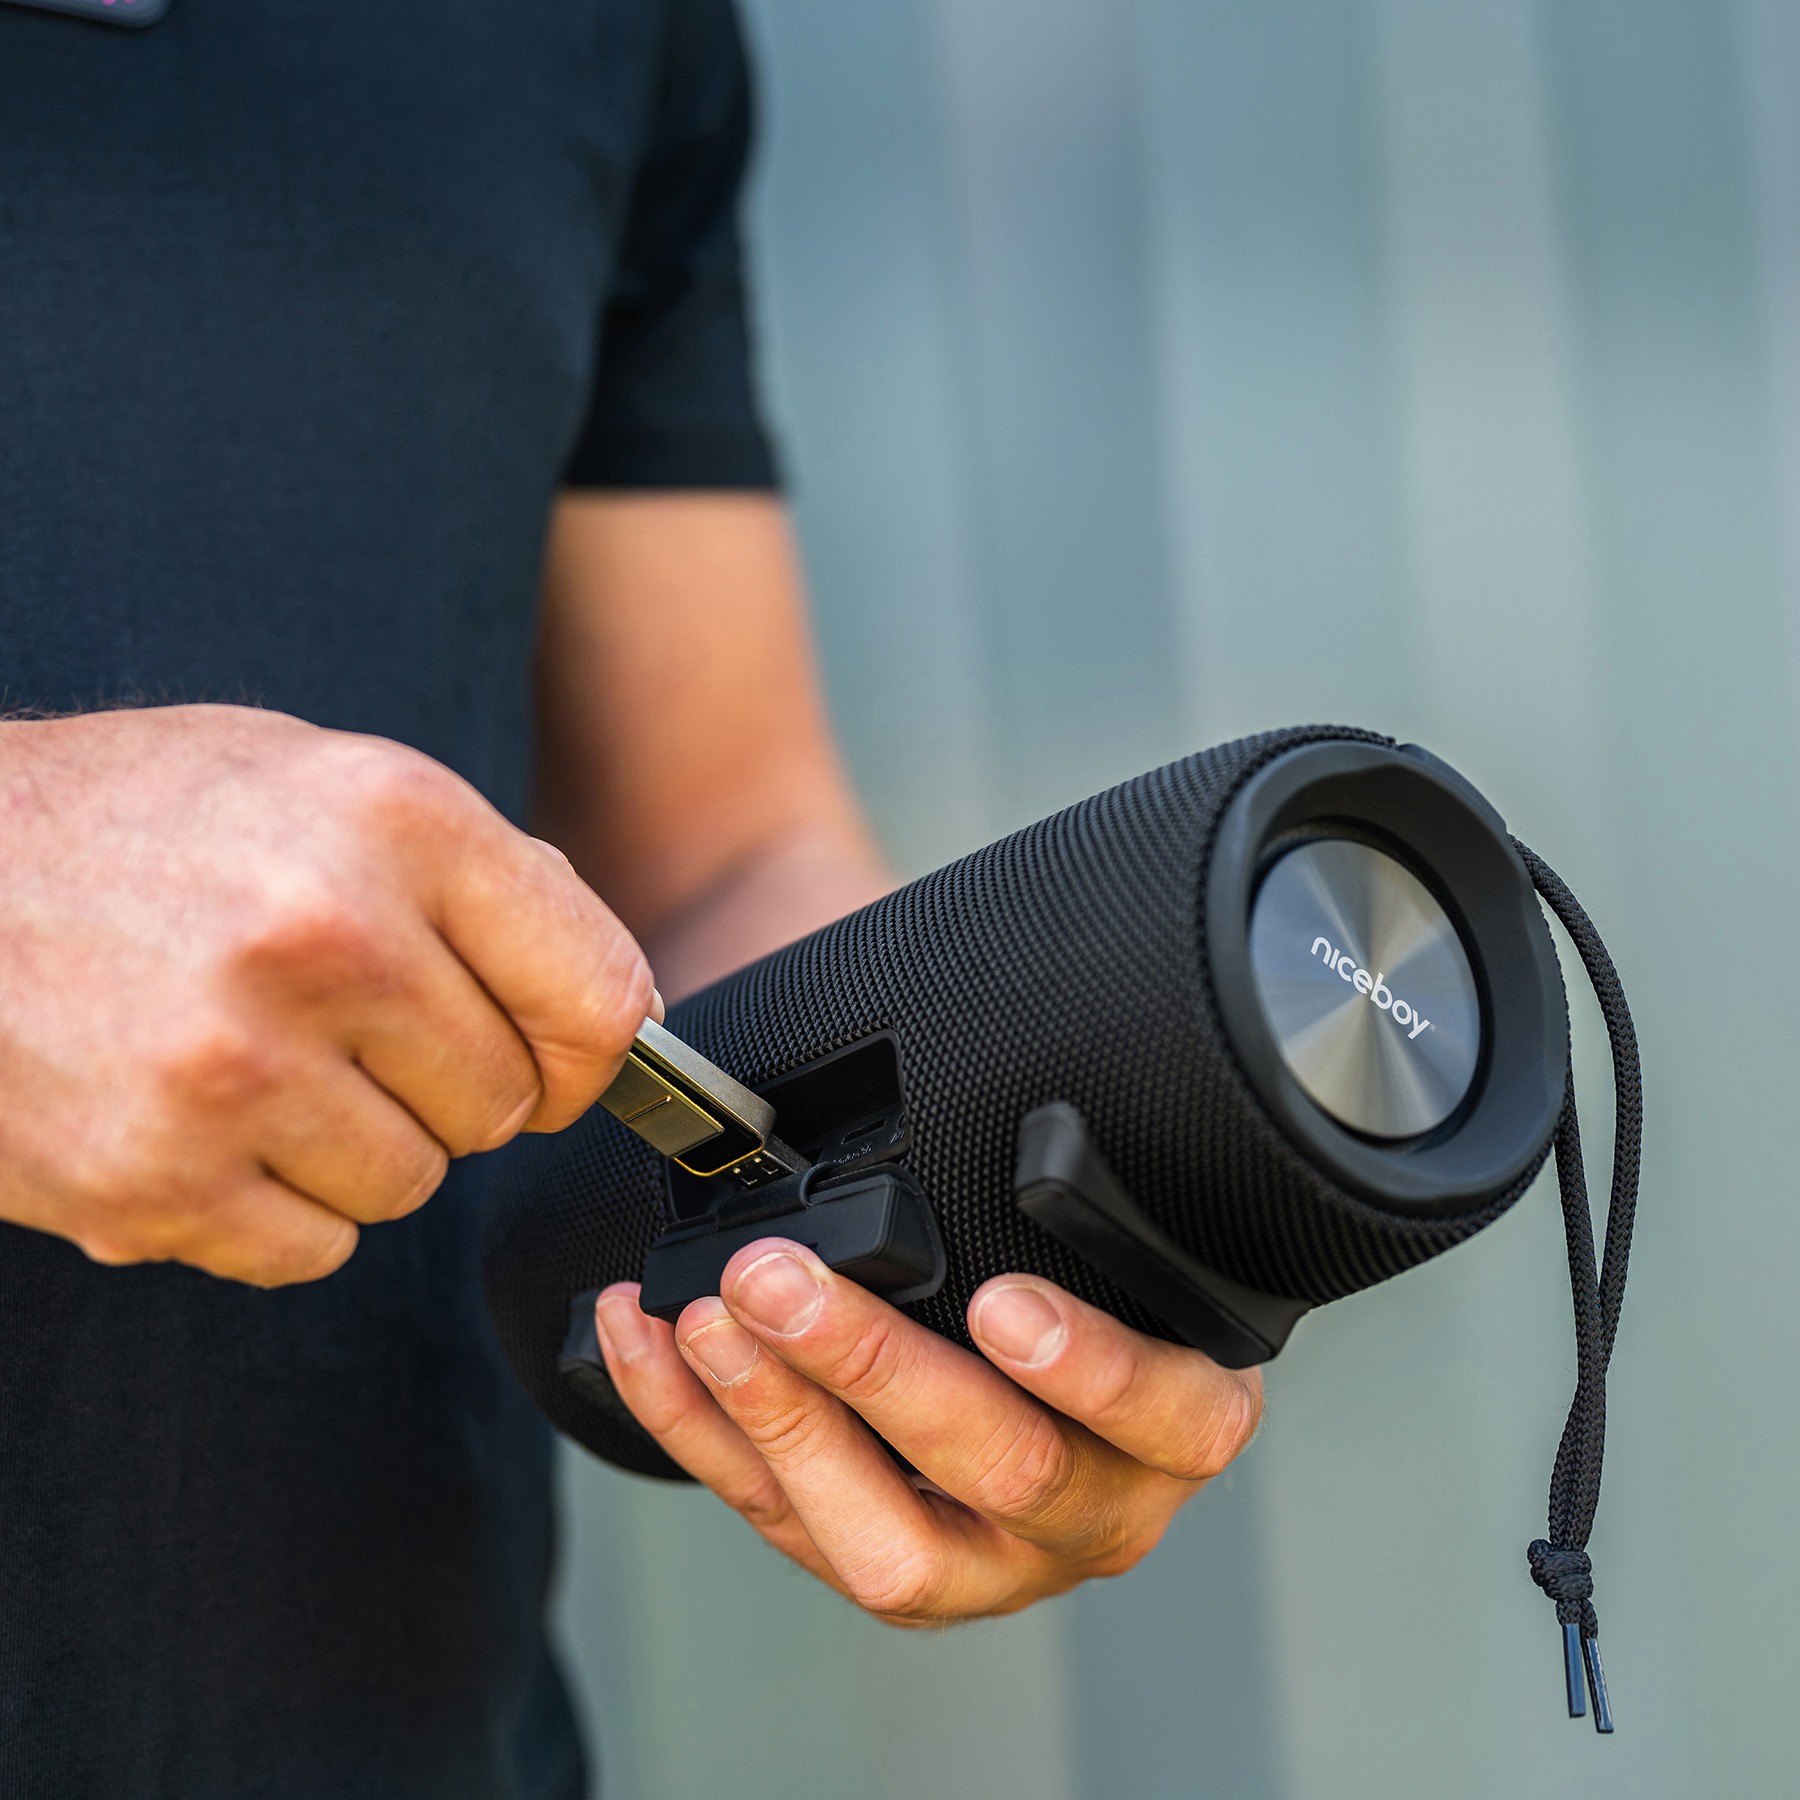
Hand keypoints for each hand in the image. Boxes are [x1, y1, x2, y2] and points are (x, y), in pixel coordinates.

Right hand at [0, 704, 654, 1285]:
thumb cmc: (140, 823)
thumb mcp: (325, 780)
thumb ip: (481, 881)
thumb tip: (622, 1009)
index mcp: (398, 820)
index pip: (599, 993)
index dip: (592, 1046)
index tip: (560, 1055)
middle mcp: (328, 938)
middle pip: (506, 1104)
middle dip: (450, 1082)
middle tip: (353, 1031)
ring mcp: (235, 1068)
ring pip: (411, 1183)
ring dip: (357, 1144)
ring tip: (259, 1061)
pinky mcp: (152, 1179)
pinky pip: (312, 1247)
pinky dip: (275, 1205)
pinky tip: (204, 1119)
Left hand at [593, 1243, 1262, 1621]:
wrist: (1048, 1369)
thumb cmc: (1086, 1283)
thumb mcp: (1113, 1238)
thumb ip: (1073, 1199)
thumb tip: (995, 1067)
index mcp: (1176, 1427)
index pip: (1169, 1415)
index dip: (1090, 1369)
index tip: (1002, 1303)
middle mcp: (1095, 1512)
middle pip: (1004, 1471)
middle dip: (875, 1370)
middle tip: (783, 1282)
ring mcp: (991, 1565)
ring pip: (888, 1547)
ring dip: (779, 1418)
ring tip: (708, 1320)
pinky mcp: (886, 1572)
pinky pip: (782, 1524)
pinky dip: (699, 1430)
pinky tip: (649, 1346)